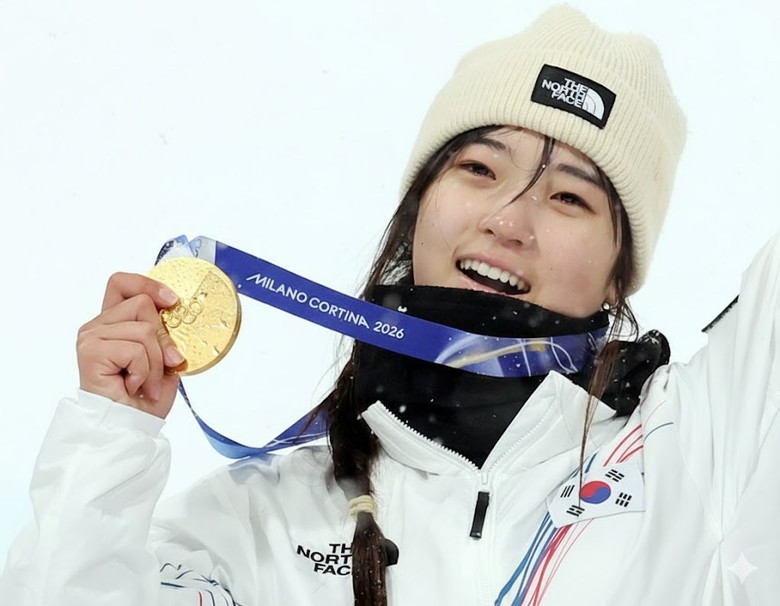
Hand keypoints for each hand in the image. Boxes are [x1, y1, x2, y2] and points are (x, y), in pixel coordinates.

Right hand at [77, 272, 185, 417]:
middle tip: (162, 366)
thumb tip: (176, 317)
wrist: (128, 430)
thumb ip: (164, 335)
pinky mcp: (90, 352)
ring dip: (155, 363)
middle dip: (162, 338)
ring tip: (145, 382)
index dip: (148, 285)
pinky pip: (136, 349)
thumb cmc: (143, 400)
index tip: (172, 301)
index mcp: (113, 324)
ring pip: (144, 329)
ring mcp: (91, 338)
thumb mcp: (163, 360)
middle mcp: (97, 327)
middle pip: (142, 303)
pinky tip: (134, 386)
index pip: (122, 284)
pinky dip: (145, 371)